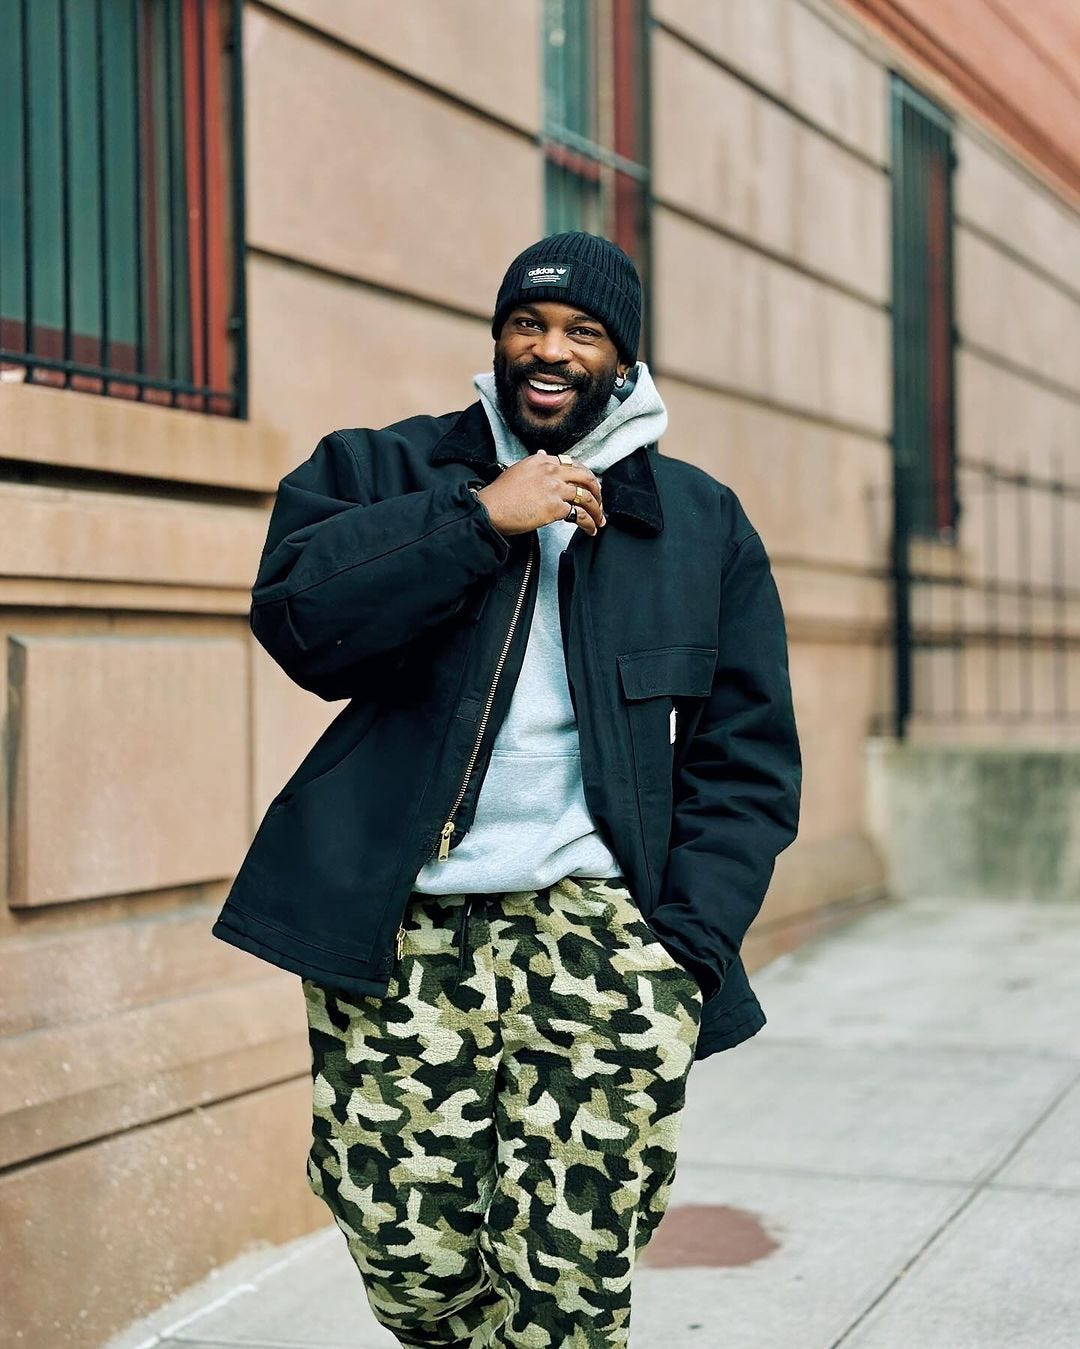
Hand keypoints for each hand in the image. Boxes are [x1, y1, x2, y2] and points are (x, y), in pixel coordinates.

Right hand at [475, 451, 605, 536]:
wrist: (489, 510)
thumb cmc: (498, 495)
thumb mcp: (516, 470)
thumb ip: (534, 464)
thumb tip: (543, 454)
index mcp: (541, 461)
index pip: (572, 464)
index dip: (585, 476)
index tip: (589, 486)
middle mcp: (551, 471)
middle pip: (586, 477)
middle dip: (597, 490)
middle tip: (600, 502)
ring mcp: (554, 488)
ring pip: (587, 496)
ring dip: (597, 509)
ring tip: (600, 520)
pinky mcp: (555, 507)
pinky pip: (580, 515)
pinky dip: (589, 523)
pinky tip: (591, 529)